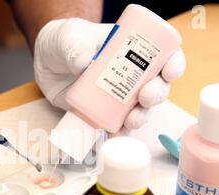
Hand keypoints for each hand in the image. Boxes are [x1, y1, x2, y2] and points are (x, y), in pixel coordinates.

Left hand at [34, 18, 185, 128]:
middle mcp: (132, 75)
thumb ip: (76, 45)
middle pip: (156, 86)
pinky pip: (116, 125)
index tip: (170, 72)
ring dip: (141, 117)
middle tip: (146, 97)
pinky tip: (115, 135)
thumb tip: (86, 62)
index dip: (173, 64)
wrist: (45, 62)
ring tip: (131, 120)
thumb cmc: (64, 41)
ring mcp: (118, 96)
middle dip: (157, 94)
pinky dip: (118, 132)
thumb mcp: (69, 36)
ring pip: (140, 109)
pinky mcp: (104, 112)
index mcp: (132, 49)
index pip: (162, 56)